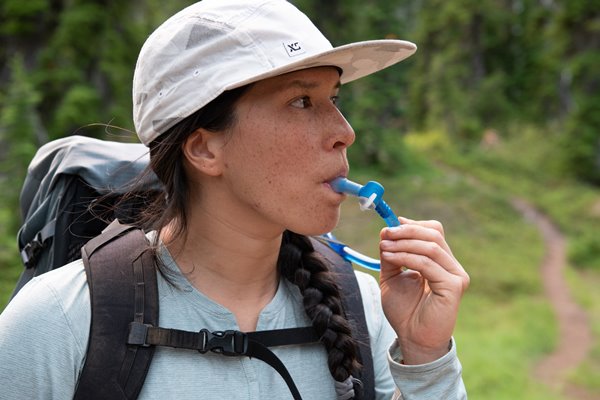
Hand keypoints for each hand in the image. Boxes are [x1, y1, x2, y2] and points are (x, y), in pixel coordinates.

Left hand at [379, 217, 468, 364]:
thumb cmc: (404, 310)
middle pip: (434, 234)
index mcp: (440, 261)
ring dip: (404, 243)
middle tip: (386, 233)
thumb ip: (391, 255)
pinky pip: (427, 264)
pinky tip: (391, 257)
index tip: (391, 225)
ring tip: (384, 246)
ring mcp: (455, 275)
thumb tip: (386, 230)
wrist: (412, 338)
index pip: (433, 232)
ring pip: (431, 246)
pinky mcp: (453, 286)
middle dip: (407, 231)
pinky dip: (406, 257)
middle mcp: (451, 266)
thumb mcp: (392, 277)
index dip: (413, 225)